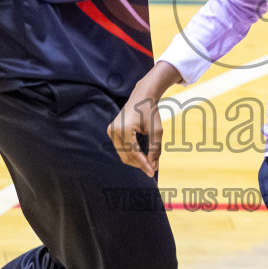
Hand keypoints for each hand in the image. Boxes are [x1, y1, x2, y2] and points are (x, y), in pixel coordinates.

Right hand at [107, 62, 183, 176]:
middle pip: (126, 156)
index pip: (133, 153)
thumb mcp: (157, 131)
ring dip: (134, 160)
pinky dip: (130, 153)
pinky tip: (141, 155)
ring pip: (122, 154)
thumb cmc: (150, 111)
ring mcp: (110, 130)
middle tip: (151, 169)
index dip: (143, 165)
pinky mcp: (111, 131)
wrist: (142, 96)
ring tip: (148, 163)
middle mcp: (114, 130)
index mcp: (125, 129)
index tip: (152, 172)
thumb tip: (153, 167)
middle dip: (139, 164)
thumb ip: (155, 150)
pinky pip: (120, 148)